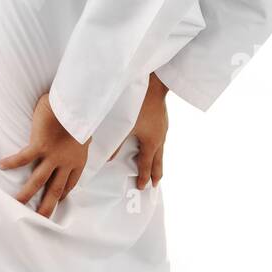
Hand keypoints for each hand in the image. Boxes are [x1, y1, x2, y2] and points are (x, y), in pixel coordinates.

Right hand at [0, 92, 88, 218]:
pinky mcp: (40, 146)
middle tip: (41, 219)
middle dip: (48, 206)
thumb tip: (82, 134)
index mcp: (78, 159)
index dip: (64, 193)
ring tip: (17, 203)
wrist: (77, 103)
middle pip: (56, 189)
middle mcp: (66, 161)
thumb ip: (81, 136)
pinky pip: (23, 158)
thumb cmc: (81, 112)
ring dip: (27, 193)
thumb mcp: (85, 129)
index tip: (59, 200)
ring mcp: (53, 155)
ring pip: (39, 180)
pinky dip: (12, 162)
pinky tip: (1, 165)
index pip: (71, 182)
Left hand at [111, 73, 167, 188]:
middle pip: (158, 162)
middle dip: (156, 174)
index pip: (146, 165)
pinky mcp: (164, 121)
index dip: (143, 177)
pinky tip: (155, 144)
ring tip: (158, 168)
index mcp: (150, 143)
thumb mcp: (124, 125)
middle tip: (155, 185)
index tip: (141, 187)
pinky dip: (158, 149)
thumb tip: (108, 159)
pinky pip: (161, 140)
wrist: (154, 85)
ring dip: (159, 162)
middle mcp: (159, 139)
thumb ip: (116, 144)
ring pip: (162, 151)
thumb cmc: (138, 105)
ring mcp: (163, 130)